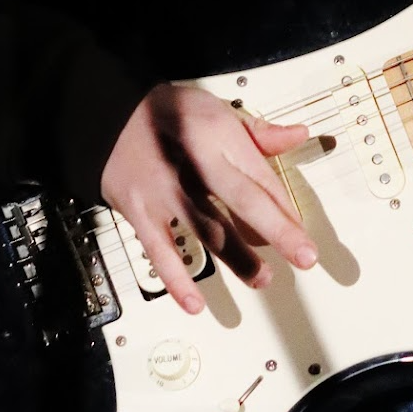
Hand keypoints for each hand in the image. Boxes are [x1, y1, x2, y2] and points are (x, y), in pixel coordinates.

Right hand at [100, 82, 316, 313]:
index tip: (303, 234)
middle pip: (242, 200)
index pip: (260, 176)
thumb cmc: (169, 112)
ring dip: (237, 258)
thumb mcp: (215, 108)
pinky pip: (160, 251)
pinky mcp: (141, 213)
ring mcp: (167, 191)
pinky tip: (194, 303)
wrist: (108, 115)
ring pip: (207, 229)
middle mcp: (195, 164)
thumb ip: (258, 130)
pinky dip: (177, 279)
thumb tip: (298, 135)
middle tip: (304, 257)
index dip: (285, 208)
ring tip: (262, 279)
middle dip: (277, 230)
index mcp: (218, 136)